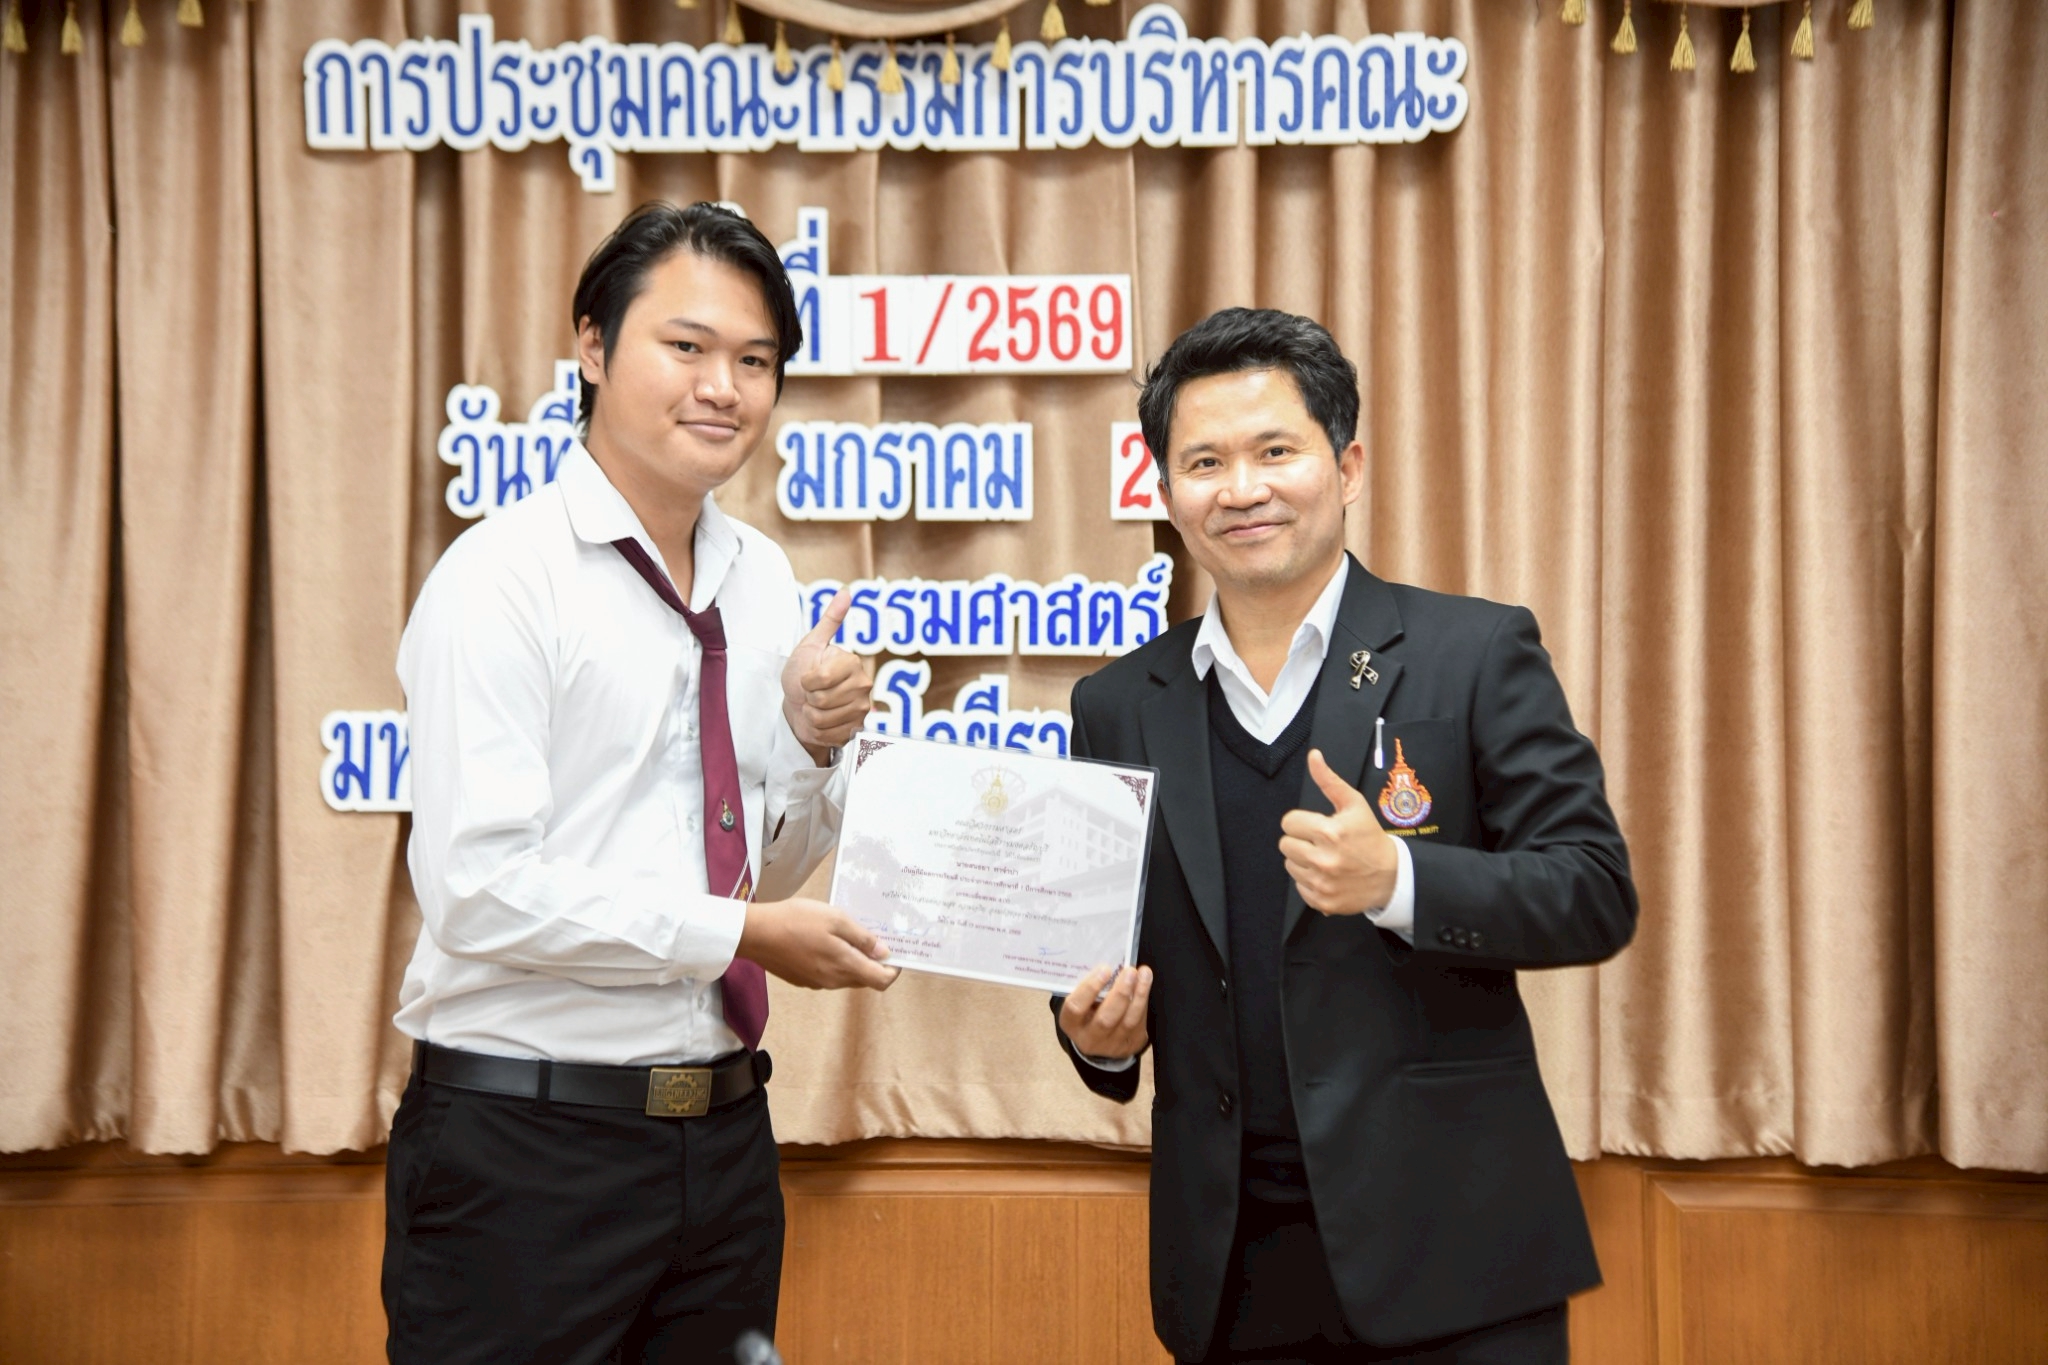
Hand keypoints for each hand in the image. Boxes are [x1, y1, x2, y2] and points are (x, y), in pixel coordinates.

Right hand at [737, 898, 899, 990]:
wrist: (756, 933)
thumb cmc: (796, 921)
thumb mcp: (836, 919)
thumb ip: (862, 938)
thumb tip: (884, 953)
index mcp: (845, 967)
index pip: (881, 981)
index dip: (893, 968)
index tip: (895, 950)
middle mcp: (833, 981)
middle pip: (864, 979)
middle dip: (874, 962)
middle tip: (871, 936)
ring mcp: (816, 982)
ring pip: (846, 976)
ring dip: (853, 960)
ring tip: (846, 934)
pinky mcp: (802, 979)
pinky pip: (828, 973)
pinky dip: (834, 961)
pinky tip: (824, 940)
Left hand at [782, 589, 872, 762]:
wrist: (798, 703)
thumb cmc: (803, 672)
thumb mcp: (811, 644)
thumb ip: (830, 620)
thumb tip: (846, 591)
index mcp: (852, 662)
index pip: (820, 680)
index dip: (805, 681)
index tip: (808, 677)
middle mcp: (863, 685)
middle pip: (822, 701)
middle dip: (808, 698)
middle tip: (812, 693)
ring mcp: (861, 709)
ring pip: (823, 720)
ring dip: (810, 715)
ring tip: (815, 706)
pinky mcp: (856, 730)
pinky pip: (827, 736)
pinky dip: (816, 731)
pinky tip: (820, 721)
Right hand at [1058, 963, 1151, 1059]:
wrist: (1099, 1039)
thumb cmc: (1087, 1010)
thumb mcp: (1080, 1001)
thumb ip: (1089, 987)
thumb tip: (1108, 962)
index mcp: (1071, 1023)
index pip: (1075, 1007)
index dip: (1090, 988)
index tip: (1105, 968)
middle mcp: (1089, 1038)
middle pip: (1105, 1019)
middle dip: (1120, 993)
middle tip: (1129, 971)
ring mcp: (1111, 1045)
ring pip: (1128, 1021)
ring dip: (1138, 995)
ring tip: (1143, 974)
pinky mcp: (1130, 1044)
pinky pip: (1139, 1022)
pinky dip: (1143, 1000)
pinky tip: (1145, 983)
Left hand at [1279, 749, 1398, 915]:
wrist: (1391, 876)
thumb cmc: (1369, 837)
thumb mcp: (1354, 804)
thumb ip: (1329, 780)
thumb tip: (1313, 756)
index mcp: (1330, 832)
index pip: (1288, 822)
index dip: (1301, 822)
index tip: (1315, 825)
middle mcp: (1324, 859)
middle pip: (1285, 844)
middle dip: (1300, 840)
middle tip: (1320, 842)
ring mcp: (1322, 883)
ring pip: (1290, 865)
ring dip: (1303, 860)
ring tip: (1325, 858)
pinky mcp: (1322, 901)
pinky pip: (1299, 886)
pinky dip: (1310, 881)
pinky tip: (1327, 875)